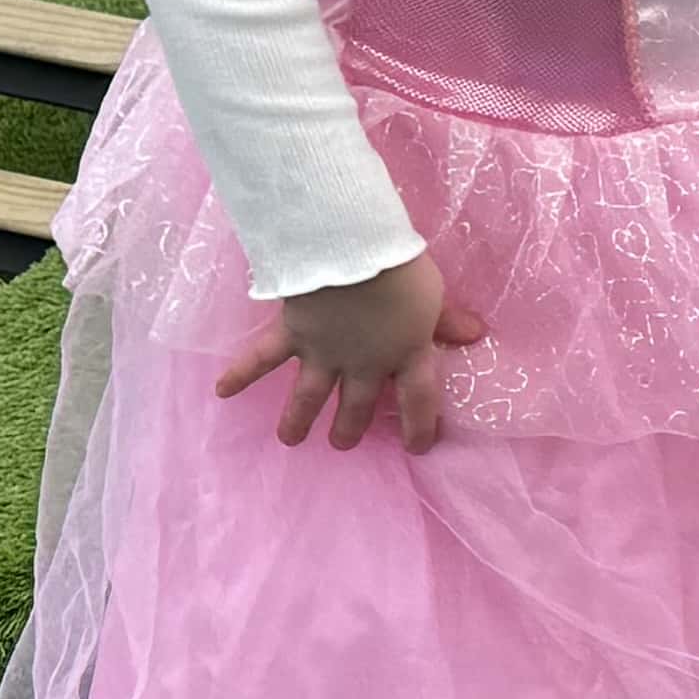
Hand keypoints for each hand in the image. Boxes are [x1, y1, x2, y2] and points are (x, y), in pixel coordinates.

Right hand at [215, 253, 487, 449]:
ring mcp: (324, 353)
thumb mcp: (433, 294)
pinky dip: (240, 374)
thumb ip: (448, 321)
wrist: (351, 250)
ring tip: (290, 440)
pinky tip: (221, 391)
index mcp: (406, 354)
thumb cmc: (399, 268)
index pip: (419, 401)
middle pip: (358, 405)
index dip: (421, 426)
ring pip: (310, 396)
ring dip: (298, 419)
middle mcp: (364, 364)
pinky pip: (262, 358)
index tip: (418, 448)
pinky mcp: (293, 334)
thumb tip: (477, 335)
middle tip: (341, 443)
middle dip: (350, 427)